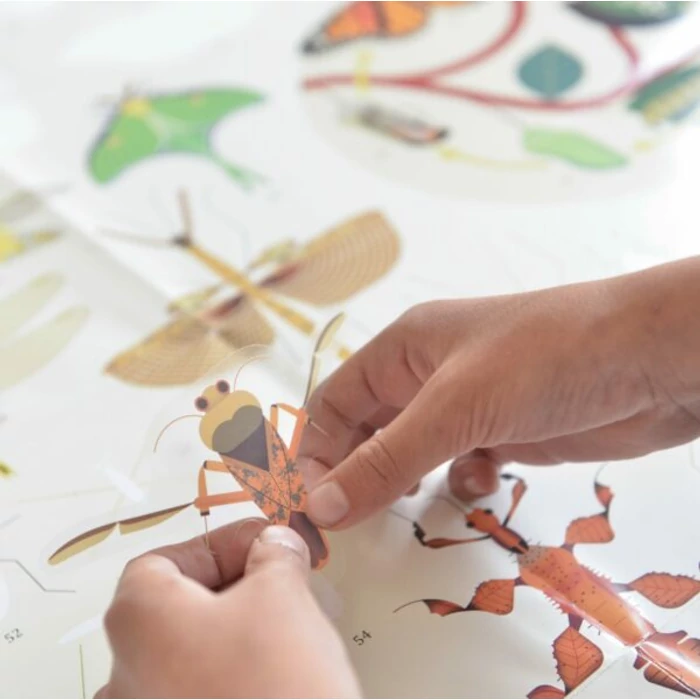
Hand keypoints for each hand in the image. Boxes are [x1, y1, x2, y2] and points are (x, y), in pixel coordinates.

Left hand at [96, 521, 359, 697]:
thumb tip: (276, 544)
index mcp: (137, 620)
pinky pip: (204, 690)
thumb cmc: (274, 686)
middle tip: (288, 581)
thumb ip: (275, 554)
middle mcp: (126, 676)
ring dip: (244, 628)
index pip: (165, 559)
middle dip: (241, 585)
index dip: (221, 544)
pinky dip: (238, 671)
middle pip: (180, 605)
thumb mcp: (282, 596)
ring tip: (295, 625)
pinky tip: (283, 670)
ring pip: (196, 651)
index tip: (268, 544)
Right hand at [300, 257, 699, 528]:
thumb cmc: (549, 356)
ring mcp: (468, 404)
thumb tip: (319, 506)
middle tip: (350, 522)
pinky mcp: (505, 430)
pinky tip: (481, 482)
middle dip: (358, 474)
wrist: (654, 358)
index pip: (334, 404)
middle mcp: (428, 374)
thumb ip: (385, 459)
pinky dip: (460, 481)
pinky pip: (459, 463)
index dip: (315, 453)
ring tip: (410, 507)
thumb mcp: (456, 407)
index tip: (310, 506)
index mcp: (404, 347)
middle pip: (369, 431)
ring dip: (407, 482)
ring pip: (413, 453)